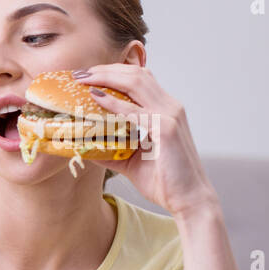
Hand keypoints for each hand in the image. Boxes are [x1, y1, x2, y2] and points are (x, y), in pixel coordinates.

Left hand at [78, 65, 219, 219]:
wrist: (189, 199)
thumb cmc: (164, 180)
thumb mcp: (130, 161)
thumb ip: (110, 149)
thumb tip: (84, 147)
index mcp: (165, 110)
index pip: (140, 79)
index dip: (113, 72)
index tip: (87, 75)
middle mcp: (169, 107)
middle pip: (137, 74)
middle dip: (106, 70)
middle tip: (79, 73)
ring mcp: (169, 116)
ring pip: (137, 84)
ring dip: (107, 78)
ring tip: (84, 80)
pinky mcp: (166, 129)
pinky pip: (135, 111)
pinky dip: (114, 103)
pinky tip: (96, 99)